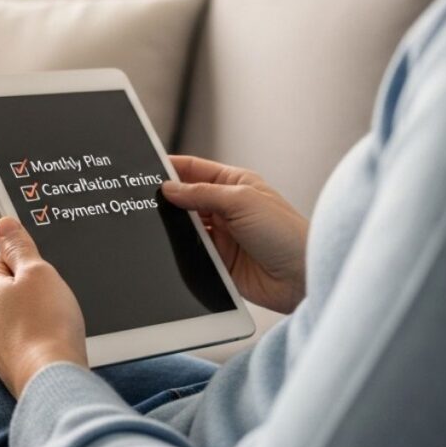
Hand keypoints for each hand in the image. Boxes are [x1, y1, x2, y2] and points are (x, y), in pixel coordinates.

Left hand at [0, 216, 87, 397]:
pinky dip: (35, 332)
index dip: (30, 258)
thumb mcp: (38, 271)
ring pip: (15, 310)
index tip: (45, 270)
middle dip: (33, 286)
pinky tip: (50, 338)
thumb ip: (18, 245)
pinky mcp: (3, 359)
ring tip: (53, 320)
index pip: (2, 254)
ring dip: (35, 310)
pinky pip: (21, 333)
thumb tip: (4, 223)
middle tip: (52, 296)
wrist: (51, 378)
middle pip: (8, 283)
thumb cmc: (46, 324)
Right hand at [161, 155, 308, 313]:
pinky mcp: (220, 262)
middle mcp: (227, 208)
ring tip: (153, 226)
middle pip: (187, 199)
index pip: (195, 170)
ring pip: (186, 228)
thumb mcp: (242, 202)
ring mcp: (223, 236)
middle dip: (168, 200)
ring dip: (174, 228)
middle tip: (142, 200)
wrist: (303, 278)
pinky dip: (181, 252)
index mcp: (235, 184)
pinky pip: (192, 254)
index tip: (146, 170)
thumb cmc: (286, 233)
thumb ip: (203, 194)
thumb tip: (169, 188)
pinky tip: (170, 250)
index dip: (172, 168)